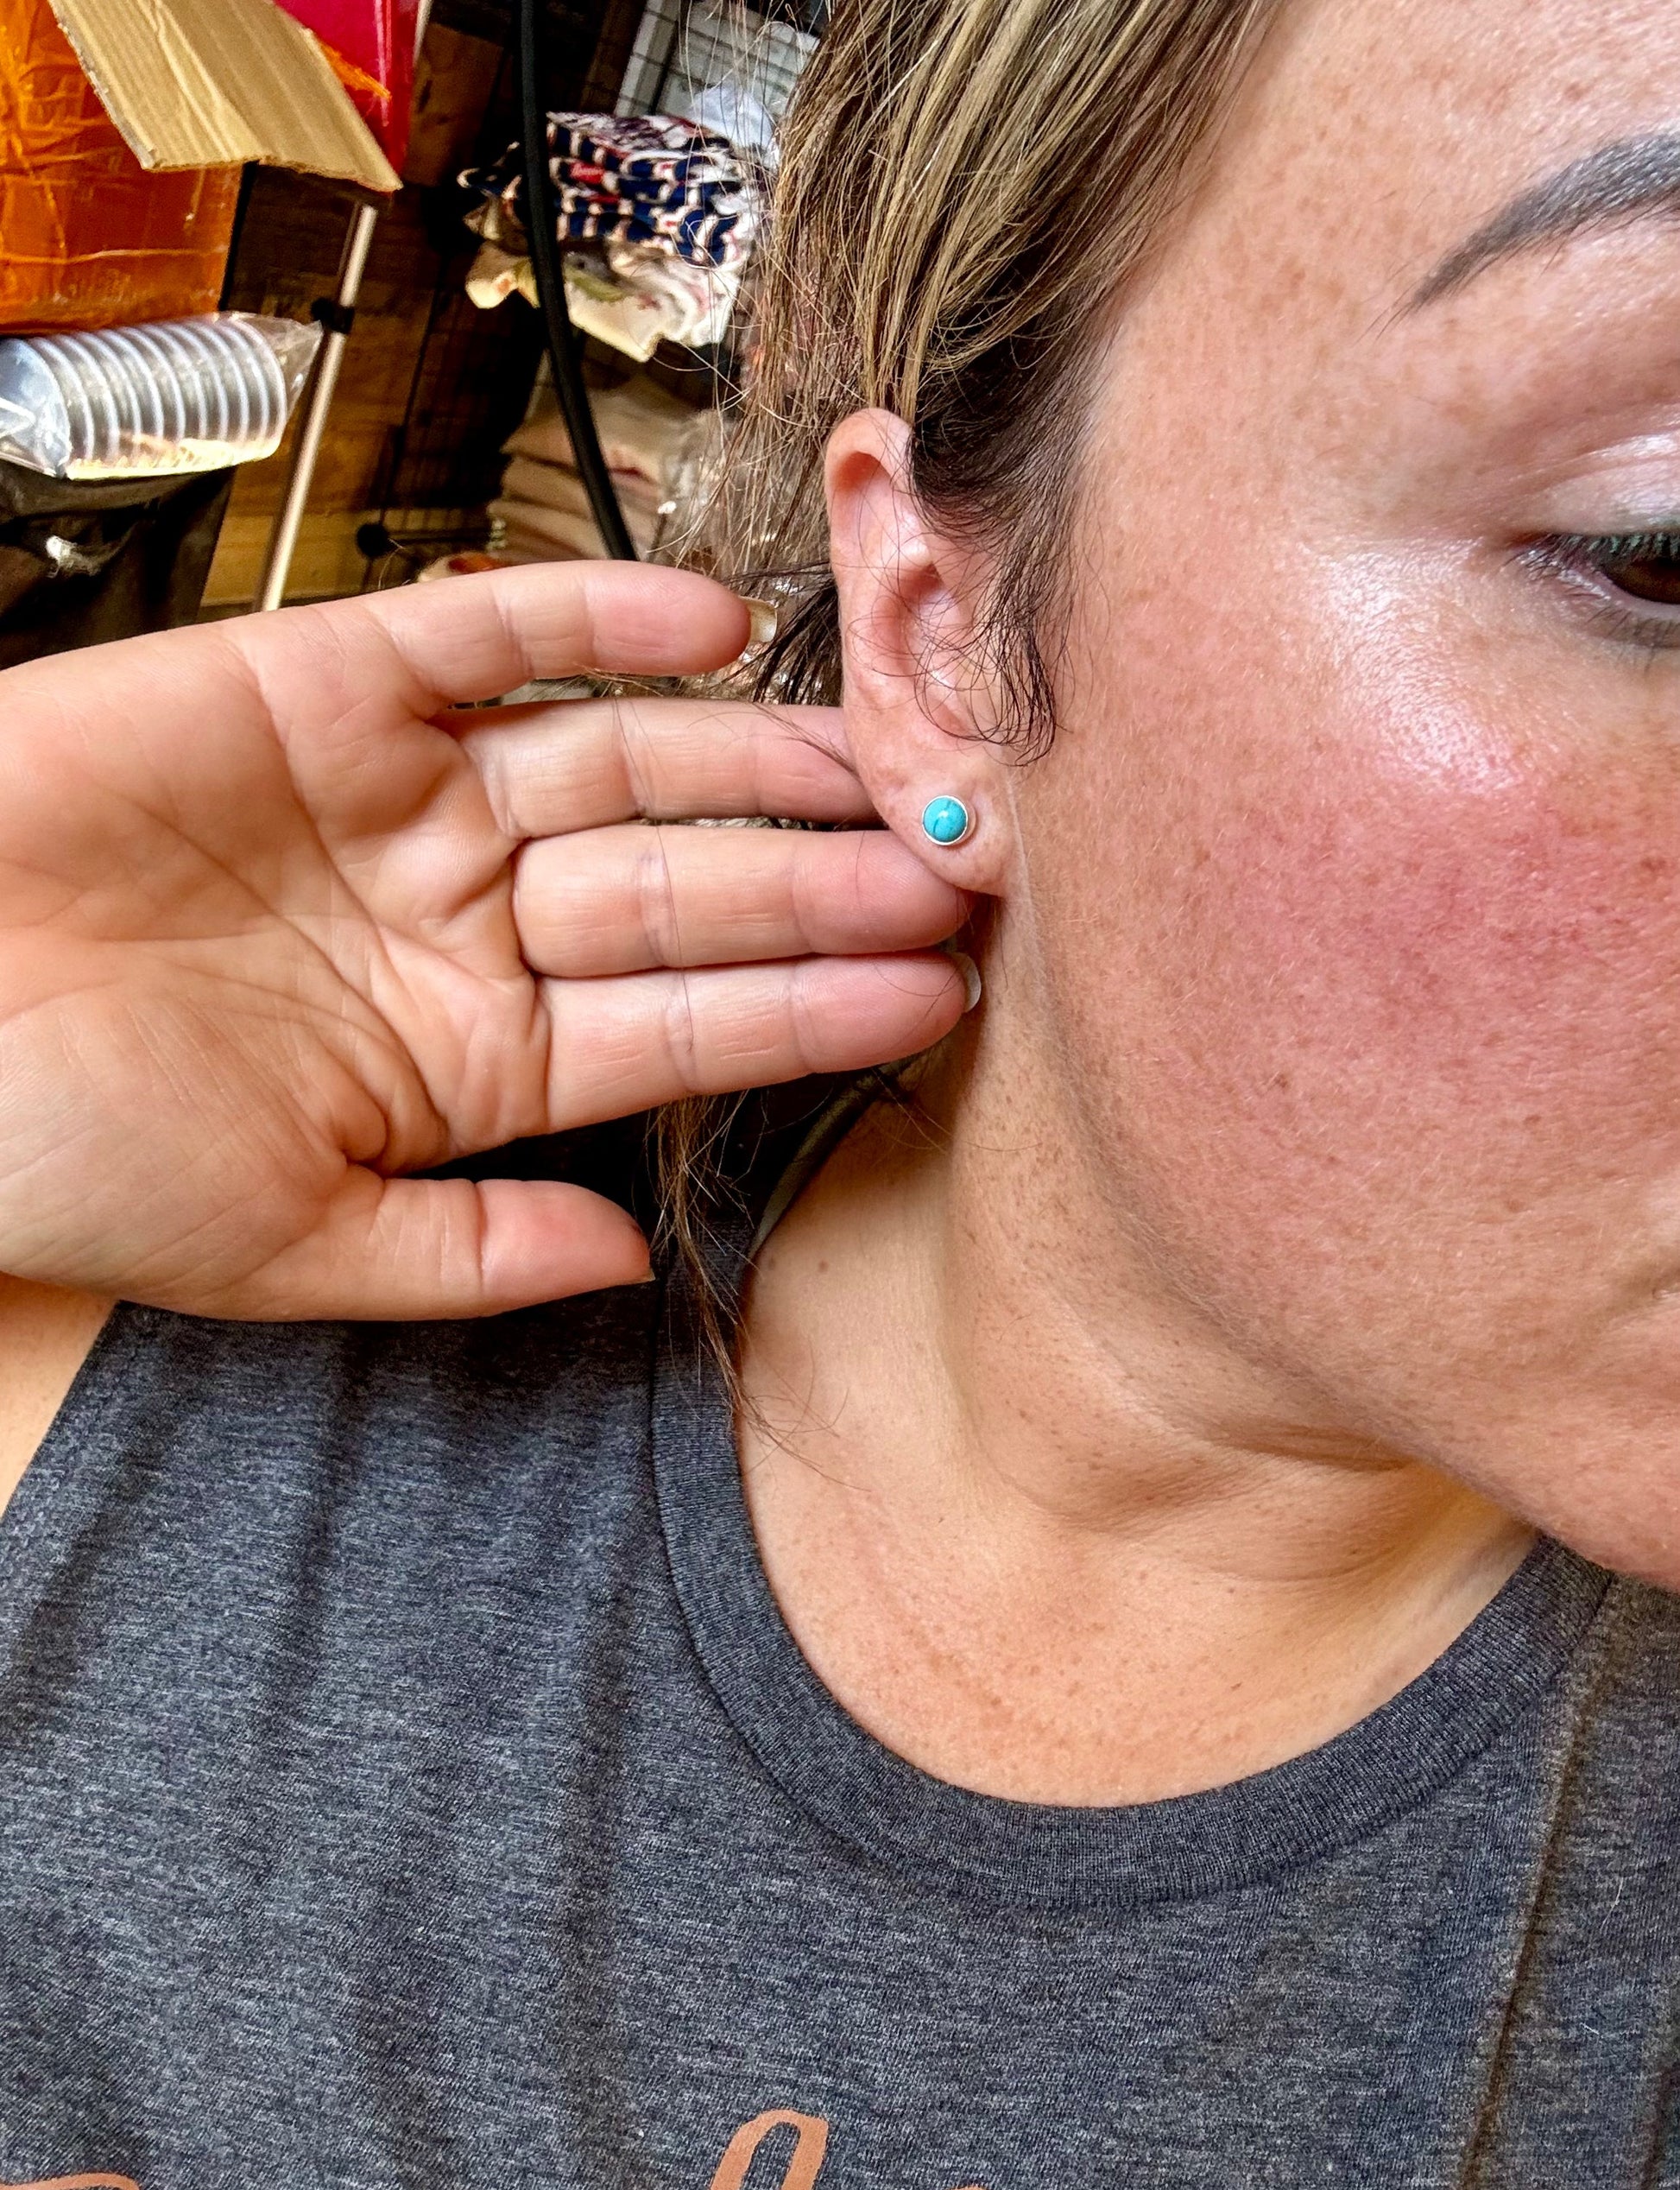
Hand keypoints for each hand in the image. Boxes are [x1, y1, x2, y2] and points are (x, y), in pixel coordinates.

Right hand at [0, 564, 967, 1317]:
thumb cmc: (65, 1149)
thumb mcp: (285, 1247)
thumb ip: (471, 1255)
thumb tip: (639, 1273)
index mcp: (471, 1059)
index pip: (680, 1027)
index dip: (807, 1008)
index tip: (933, 996)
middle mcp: (460, 920)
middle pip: (678, 886)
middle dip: (816, 882)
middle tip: (953, 869)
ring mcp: (403, 798)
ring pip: (617, 760)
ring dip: (749, 759)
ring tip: (877, 759)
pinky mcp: (326, 682)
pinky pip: (488, 635)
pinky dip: (593, 618)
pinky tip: (715, 625)